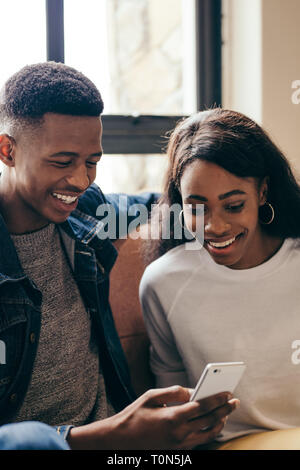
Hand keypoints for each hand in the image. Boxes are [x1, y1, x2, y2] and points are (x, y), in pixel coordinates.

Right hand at [68, 385, 238, 449]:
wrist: (120, 441)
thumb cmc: (134, 415)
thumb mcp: (151, 396)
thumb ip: (173, 391)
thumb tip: (191, 390)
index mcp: (173, 417)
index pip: (202, 406)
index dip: (217, 399)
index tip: (228, 392)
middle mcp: (180, 433)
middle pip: (209, 420)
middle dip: (224, 409)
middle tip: (235, 401)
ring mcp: (180, 445)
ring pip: (208, 434)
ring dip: (220, 422)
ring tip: (225, 413)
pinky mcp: (178, 451)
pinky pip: (200, 441)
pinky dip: (209, 432)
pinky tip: (213, 424)